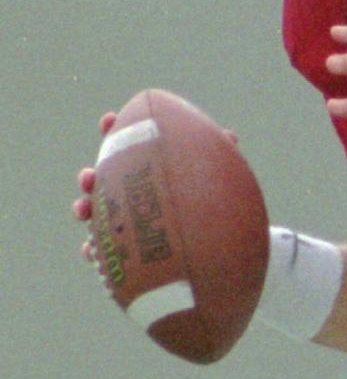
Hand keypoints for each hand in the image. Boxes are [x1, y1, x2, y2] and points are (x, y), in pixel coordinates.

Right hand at [72, 111, 239, 262]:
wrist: (216, 256)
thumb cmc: (214, 213)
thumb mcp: (216, 185)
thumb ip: (218, 163)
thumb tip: (230, 137)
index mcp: (149, 175)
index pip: (127, 150)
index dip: (115, 132)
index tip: (109, 120)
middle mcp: (133, 199)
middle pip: (102, 184)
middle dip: (90, 177)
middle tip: (89, 176)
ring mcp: (125, 227)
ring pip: (95, 217)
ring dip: (84, 209)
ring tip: (83, 209)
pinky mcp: (124, 258)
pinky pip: (102, 256)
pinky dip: (92, 251)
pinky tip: (90, 249)